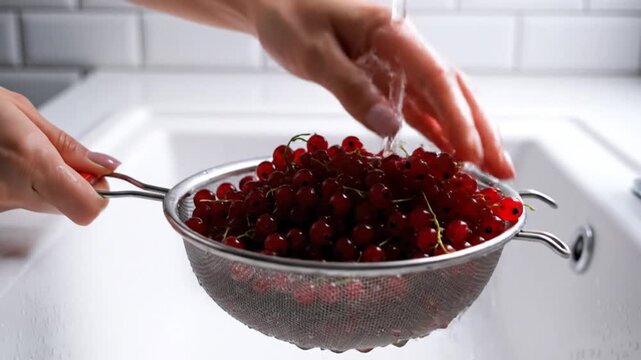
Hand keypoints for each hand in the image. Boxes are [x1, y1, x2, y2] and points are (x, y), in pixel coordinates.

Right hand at [0, 88, 119, 224]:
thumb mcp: (22, 113)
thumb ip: (68, 146)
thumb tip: (105, 165)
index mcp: (31, 163)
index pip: (87, 208)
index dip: (100, 195)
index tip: (100, 179)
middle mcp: (12, 192)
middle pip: (69, 207)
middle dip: (76, 185)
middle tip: (63, 159)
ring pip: (44, 205)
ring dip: (47, 185)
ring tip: (22, 155)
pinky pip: (19, 203)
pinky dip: (23, 187)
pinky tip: (8, 165)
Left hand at [251, 0, 514, 177]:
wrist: (275, 3)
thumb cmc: (291, 17)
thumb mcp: (315, 53)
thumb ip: (352, 87)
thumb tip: (391, 127)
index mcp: (392, 33)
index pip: (437, 78)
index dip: (458, 120)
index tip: (472, 155)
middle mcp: (403, 48)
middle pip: (453, 90)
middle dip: (480, 131)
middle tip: (503, 170)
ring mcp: (396, 64)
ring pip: (441, 101)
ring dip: (465, 135)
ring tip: (489, 169)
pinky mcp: (385, 78)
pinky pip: (417, 107)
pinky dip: (435, 130)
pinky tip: (450, 152)